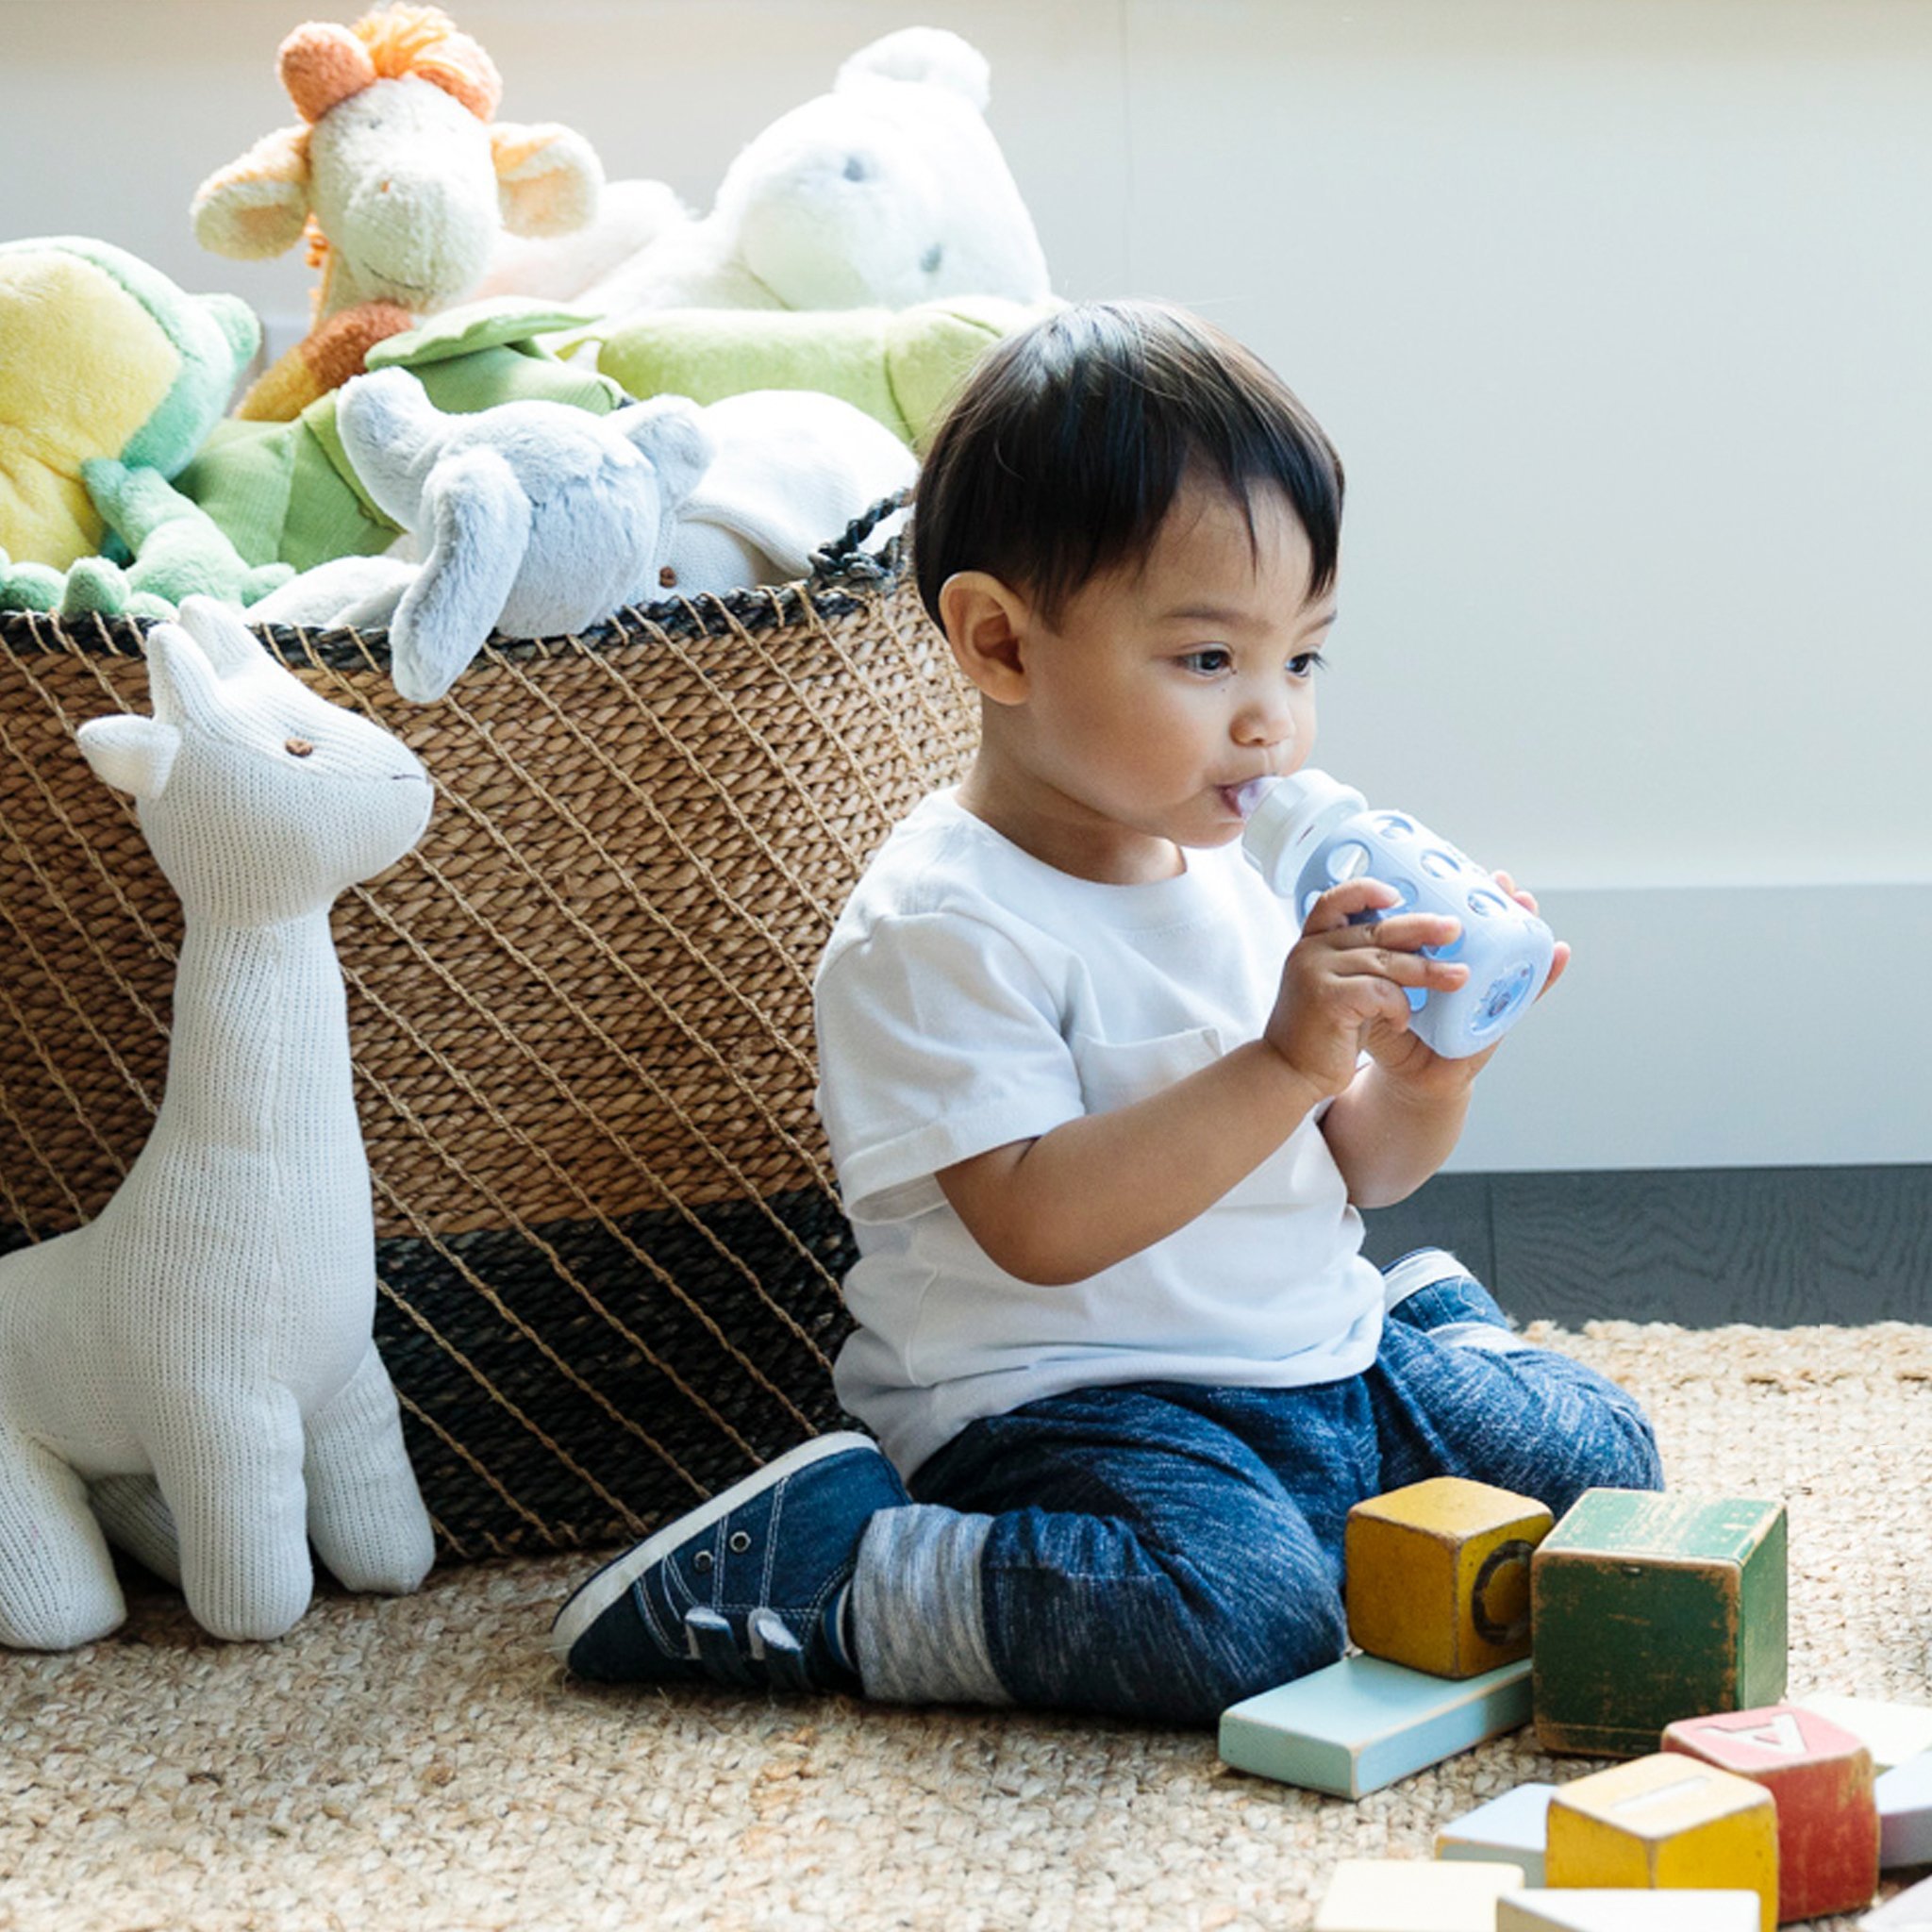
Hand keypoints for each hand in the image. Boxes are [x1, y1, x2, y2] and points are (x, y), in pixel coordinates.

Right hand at [1262, 877, 1471, 1100]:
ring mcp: (1316, 972)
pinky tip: (1400, 1022)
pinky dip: (1399, 1007)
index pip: (1336, 902)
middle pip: (1376, 930)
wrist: (1287, 1072)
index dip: (1366, 892)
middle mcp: (1311, 951)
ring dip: (1427, 971)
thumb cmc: (1319, 1033)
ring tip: (1458, 977)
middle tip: (1453, 930)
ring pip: (1385, 961)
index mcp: (1312, 943)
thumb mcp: (1336, 987)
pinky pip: (1381, 992)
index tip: (1398, 895)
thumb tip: (1412, 944)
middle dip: (1421, 928)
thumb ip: (1359, 962)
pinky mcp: (1329, 998)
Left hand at [1364, 870, 1571, 1093]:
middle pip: (1490, 929)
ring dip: (1526, 924)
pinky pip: (1525, 995)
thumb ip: (1363, 965)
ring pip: (1511, 952)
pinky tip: (1559, 954)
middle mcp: (1468, 969)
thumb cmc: (1390, 1029)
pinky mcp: (1499, 1017)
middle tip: (1499, 880)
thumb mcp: (1373, 990)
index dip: (1468, 893)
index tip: (1471, 868)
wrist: (1407, 1076)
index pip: (1459, 919)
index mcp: (1439, 958)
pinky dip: (1545, 975)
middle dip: (1498, 900)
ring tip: (1527, 902)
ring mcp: (1488, 990)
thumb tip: (1344, 921)